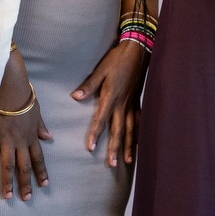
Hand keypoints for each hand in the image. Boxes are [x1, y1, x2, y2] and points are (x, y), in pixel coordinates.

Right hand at [0, 98, 51, 199]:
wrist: (11, 88)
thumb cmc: (24, 98)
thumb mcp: (37, 112)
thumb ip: (41, 127)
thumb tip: (49, 137)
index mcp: (31, 136)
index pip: (38, 158)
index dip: (41, 172)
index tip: (44, 185)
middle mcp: (20, 141)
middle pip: (25, 166)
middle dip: (26, 183)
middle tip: (27, 198)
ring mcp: (6, 140)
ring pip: (8, 165)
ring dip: (8, 181)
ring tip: (7, 195)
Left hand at [72, 40, 148, 167]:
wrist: (138, 51)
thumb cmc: (117, 59)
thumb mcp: (101, 70)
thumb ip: (89, 86)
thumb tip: (74, 97)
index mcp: (111, 97)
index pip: (102, 120)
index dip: (95, 134)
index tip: (90, 148)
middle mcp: (123, 104)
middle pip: (118, 130)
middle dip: (114, 148)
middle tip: (111, 164)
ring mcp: (132, 104)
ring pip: (131, 129)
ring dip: (128, 146)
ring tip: (127, 161)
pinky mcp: (137, 101)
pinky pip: (139, 121)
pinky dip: (139, 133)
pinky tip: (138, 142)